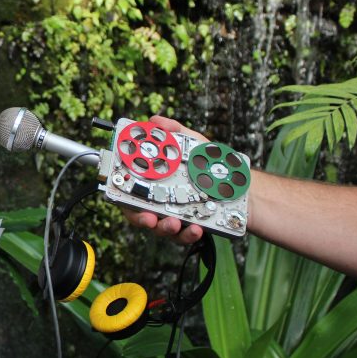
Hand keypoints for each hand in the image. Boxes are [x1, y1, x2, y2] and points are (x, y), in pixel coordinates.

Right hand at [121, 115, 206, 244]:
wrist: (236, 182)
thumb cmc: (207, 162)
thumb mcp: (192, 143)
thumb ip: (173, 131)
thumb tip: (155, 121)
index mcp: (153, 180)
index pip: (128, 188)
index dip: (121, 192)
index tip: (124, 194)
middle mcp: (158, 199)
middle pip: (139, 214)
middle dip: (142, 218)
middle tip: (150, 218)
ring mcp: (173, 215)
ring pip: (160, 228)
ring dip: (165, 228)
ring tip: (176, 223)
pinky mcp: (189, 227)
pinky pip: (183, 236)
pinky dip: (188, 234)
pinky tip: (197, 228)